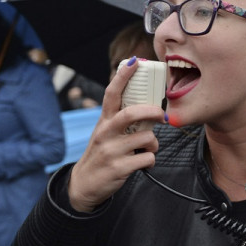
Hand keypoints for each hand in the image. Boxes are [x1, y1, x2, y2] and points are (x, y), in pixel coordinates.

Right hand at [68, 58, 164, 212]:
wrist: (84, 185)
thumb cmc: (102, 154)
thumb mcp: (106, 133)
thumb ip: (121, 121)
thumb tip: (149, 107)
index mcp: (104, 121)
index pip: (112, 93)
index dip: (123, 76)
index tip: (134, 61)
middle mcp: (105, 133)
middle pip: (132, 113)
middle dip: (153, 111)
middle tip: (162, 114)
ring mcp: (111, 151)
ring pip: (147, 138)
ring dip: (154, 144)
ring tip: (148, 149)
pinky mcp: (119, 168)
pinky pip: (147, 159)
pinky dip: (151, 161)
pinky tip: (144, 163)